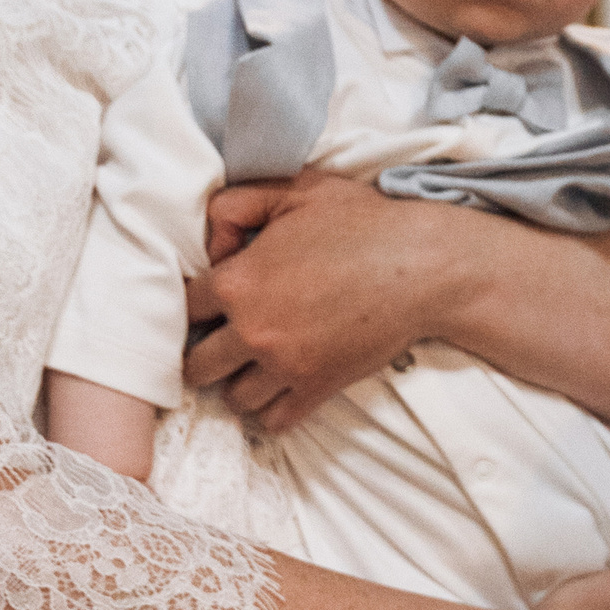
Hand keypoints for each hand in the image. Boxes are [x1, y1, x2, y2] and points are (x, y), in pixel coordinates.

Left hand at [185, 174, 458, 432]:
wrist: (424, 266)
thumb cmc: (362, 222)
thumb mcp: (295, 189)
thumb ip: (236, 203)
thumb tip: (210, 243)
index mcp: (238, 281)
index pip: (184, 307)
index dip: (197, 305)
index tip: (211, 306)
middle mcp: (252, 329)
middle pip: (197, 365)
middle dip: (205, 354)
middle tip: (224, 343)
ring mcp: (284, 364)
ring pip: (234, 398)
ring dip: (239, 384)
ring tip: (255, 367)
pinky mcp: (317, 387)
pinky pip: (274, 420)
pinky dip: (273, 410)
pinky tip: (281, 389)